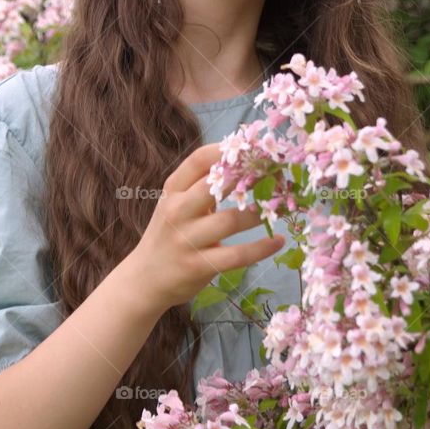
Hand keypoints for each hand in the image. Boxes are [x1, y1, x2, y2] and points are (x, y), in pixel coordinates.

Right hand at [124, 141, 283, 311]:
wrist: (145, 279)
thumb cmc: (170, 234)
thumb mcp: (177, 204)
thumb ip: (202, 186)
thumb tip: (245, 162)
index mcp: (173, 190)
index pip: (199, 160)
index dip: (228, 150)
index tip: (254, 149)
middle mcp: (177, 211)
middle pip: (217, 185)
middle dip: (250, 177)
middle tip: (277, 175)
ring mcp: (186, 240)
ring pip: (232, 220)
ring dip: (262, 212)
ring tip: (284, 206)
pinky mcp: (198, 266)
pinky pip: (237, 255)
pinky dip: (262, 247)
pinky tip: (278, 240)